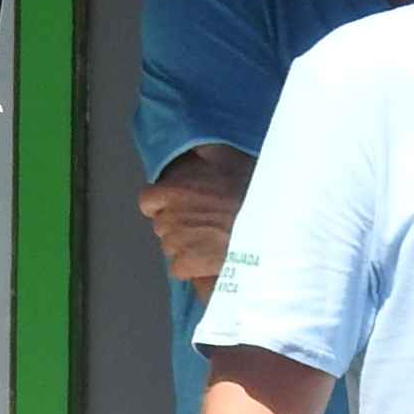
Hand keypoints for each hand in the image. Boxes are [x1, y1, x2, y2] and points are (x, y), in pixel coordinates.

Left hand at [138, 148, 255, 291]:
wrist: (266, 227)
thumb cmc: (248, 192)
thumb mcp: (225, 157)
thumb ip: (201, 149)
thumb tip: (190, 146)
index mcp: (172, 190)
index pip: (148, 200)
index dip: (163, 204)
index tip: (180, 206)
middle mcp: (168, 217)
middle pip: (162, 225)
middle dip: (178, 225)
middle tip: (204, 224)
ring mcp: (175, 243)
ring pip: (171, 247)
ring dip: (185, 246)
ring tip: (210, 241)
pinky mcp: (186, 264)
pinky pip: (179, 267)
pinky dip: (191, 266)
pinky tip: (209, 259)